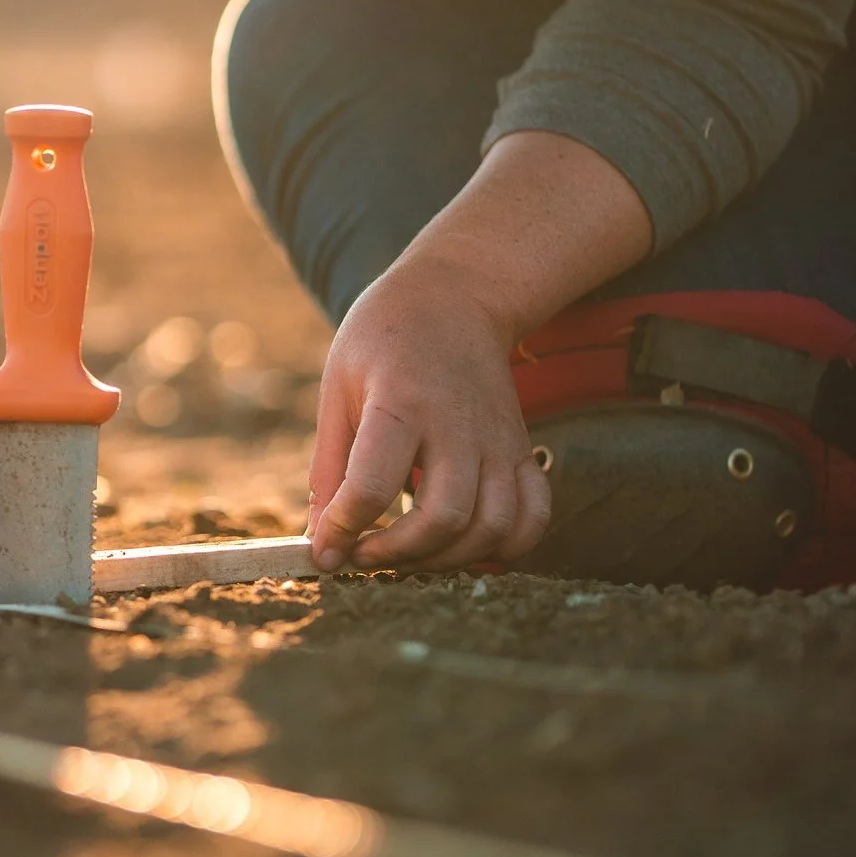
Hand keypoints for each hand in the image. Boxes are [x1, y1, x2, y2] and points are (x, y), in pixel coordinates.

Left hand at [305, 256, 551, 572]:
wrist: (456, 295)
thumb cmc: (384, 337)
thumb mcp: (339, 385)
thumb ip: (330, 465)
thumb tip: (322, 537)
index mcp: (401, 402)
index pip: (373, 486)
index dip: (344, 529)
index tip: (326, 549)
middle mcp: (458, 425)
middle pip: (444, 518)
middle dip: (397, 554)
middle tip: (364, 556)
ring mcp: (498, 440)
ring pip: (491, 527)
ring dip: (446, 560)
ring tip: (406, 555)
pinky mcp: (520, 449)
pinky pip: (533, 516)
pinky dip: (507, 548)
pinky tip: (464, 547)